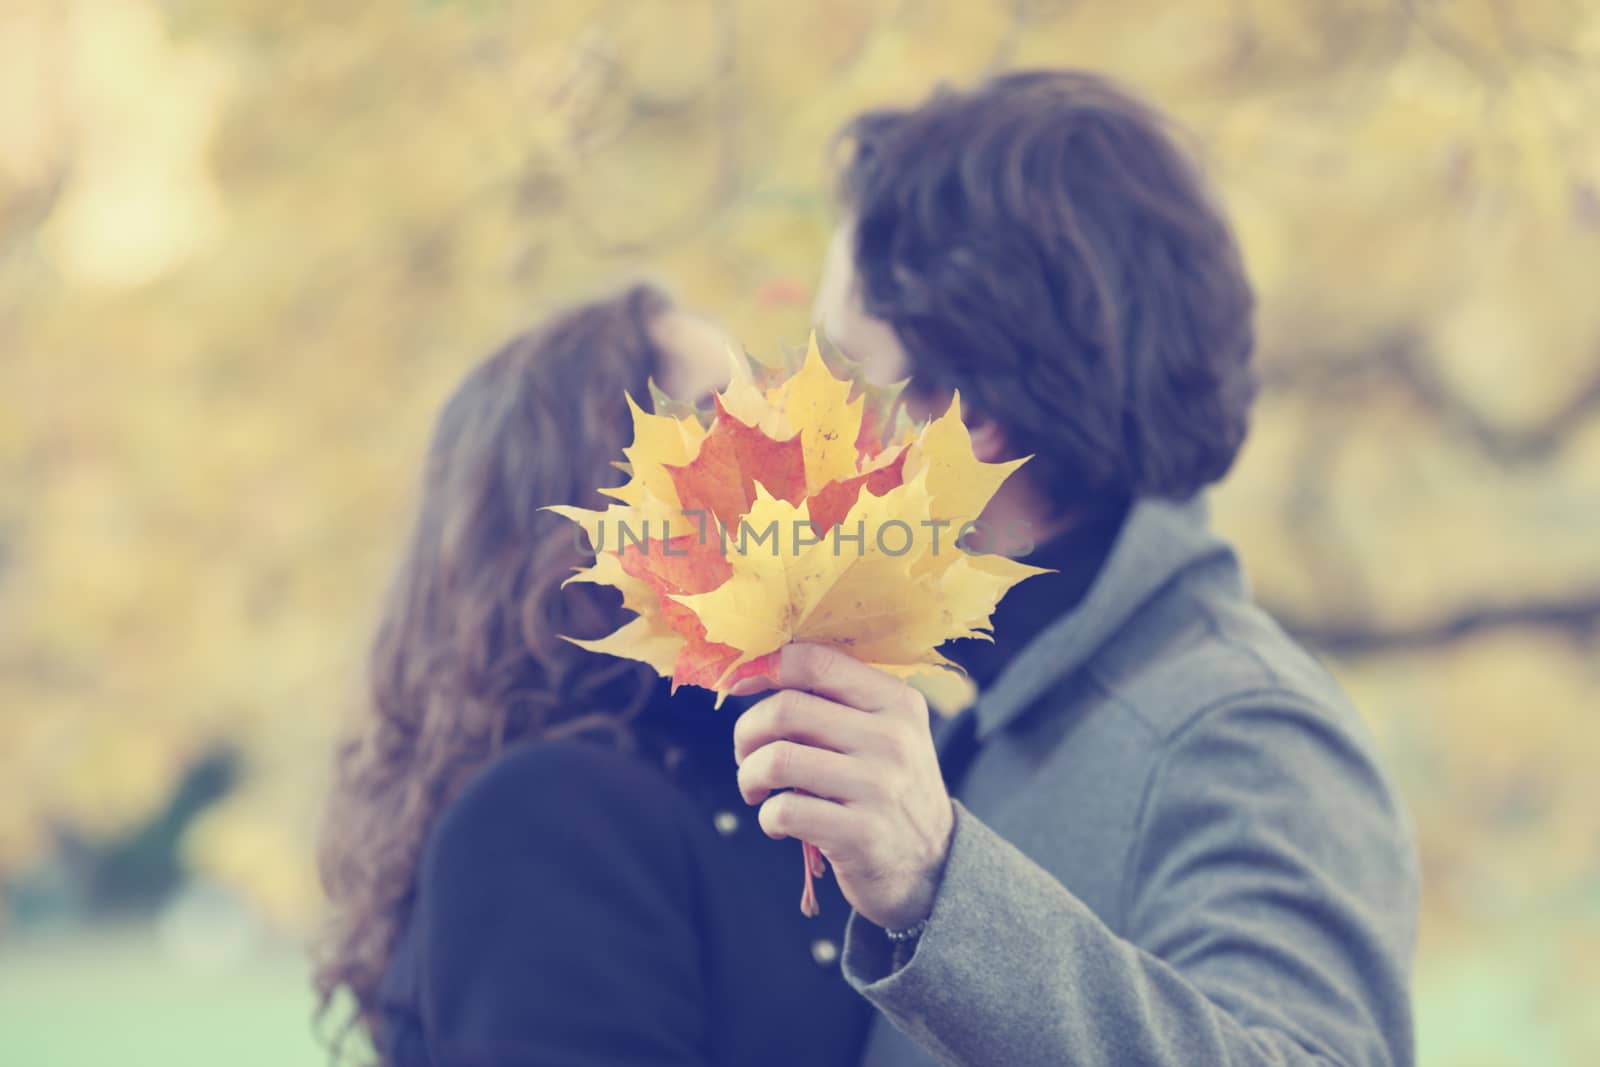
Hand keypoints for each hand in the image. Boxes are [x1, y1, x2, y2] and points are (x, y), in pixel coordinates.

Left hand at [730, 643, 955, 930]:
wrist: (931, 864)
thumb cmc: (888, 789)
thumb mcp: (884, 733)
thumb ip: (836, 701)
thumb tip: (758, 671)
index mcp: (896, 701)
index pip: (816, 660)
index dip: (764, 667)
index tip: (742, 685)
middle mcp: (892, 738)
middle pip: (786, 709)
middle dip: (747, 731)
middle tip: (745, 753)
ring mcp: (879, 787)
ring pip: (777, 760)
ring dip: (748, 775)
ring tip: (755, 788)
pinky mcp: (861, 834)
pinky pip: (784, 812)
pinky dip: (767, 818)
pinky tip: (779, 824)